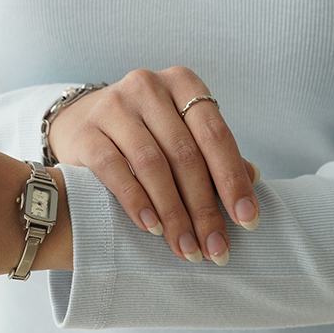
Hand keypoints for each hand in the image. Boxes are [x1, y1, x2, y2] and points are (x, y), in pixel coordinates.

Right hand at [48, 67, 259, 265]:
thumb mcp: (180, 131)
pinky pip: (114, 170)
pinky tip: (152, 229)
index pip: (215, 134)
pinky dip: (137, 203)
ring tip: (186, 248)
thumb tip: (254, 178)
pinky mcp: (85, 132)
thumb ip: (213, 152)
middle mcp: (147, 87)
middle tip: (215, 249)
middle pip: (185, 154)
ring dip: (173, 213)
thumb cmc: (143, 131)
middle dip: (204, 208)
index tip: (247, 221)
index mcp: (182, 83)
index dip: (233, 180)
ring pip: (152, 165)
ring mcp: (113, 106)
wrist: (79, 121)